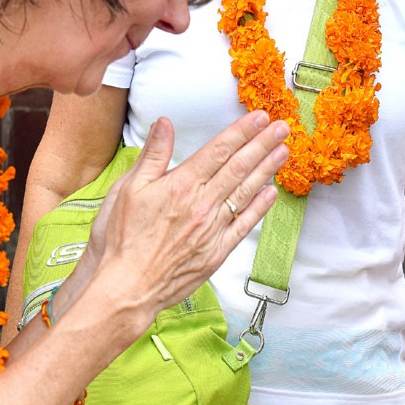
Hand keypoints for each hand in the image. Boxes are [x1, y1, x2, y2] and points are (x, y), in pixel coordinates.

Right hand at [88, 111, 288, 332]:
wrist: (126, 287)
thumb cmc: (121, 239)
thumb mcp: (128, 188)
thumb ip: (153, 155)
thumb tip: (165, 124)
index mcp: (181, 185)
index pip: (219, 150)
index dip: (242, 131)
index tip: (259, 117)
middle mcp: (202, 205)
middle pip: (239, 167)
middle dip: (262, 144)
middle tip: (282, 127)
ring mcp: (212, 229)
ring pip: (246, 193)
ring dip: (266, 170)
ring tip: (283, 151)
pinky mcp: (216, 252)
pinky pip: (243, 225)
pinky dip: (259, 208)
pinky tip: (270, 193)